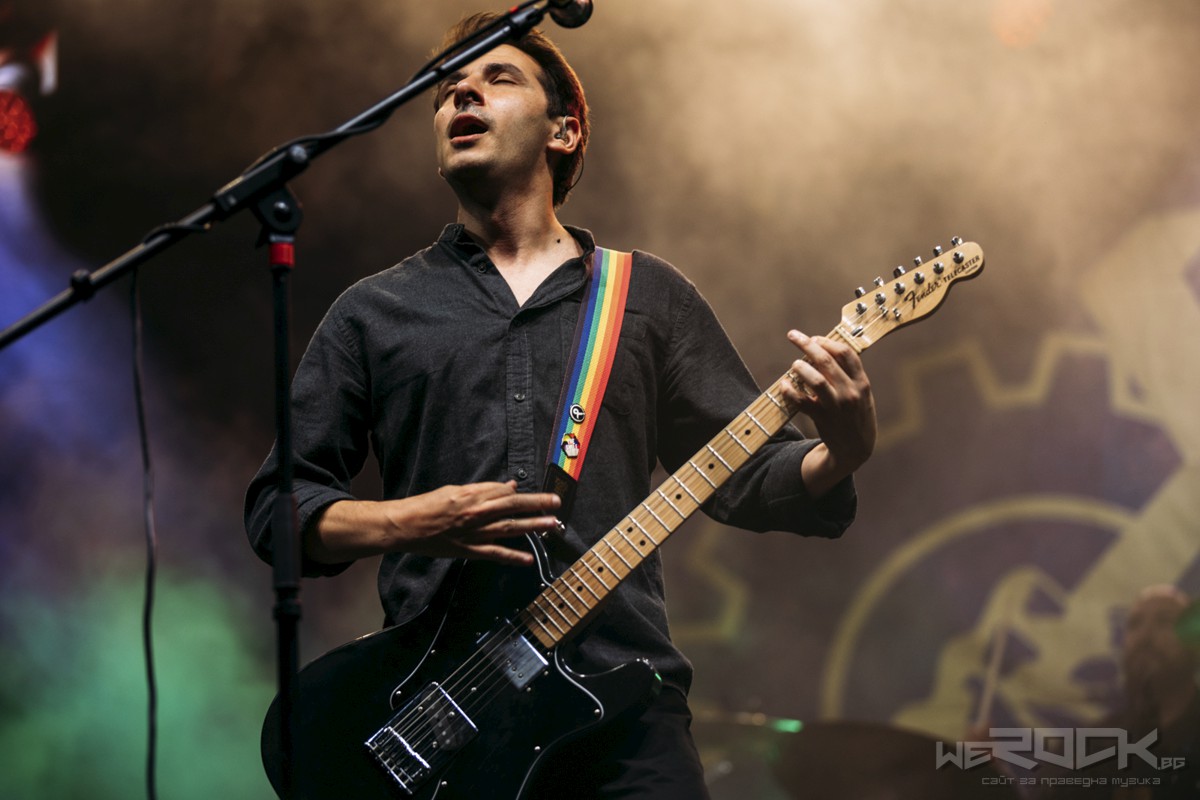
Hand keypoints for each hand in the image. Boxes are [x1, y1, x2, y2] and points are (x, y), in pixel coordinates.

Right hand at [388, 481, 560, 564]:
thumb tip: (508, 487)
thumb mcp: (454, 491)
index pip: (504, 492)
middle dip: (537, 504)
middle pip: (513, 506)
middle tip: (557, 502)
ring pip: (509, 528)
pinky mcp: (469, 550)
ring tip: (552, 524)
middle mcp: (477, 513)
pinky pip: (495, 553)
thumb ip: (482, 490)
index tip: (535, 494)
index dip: (520, 492)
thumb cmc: (427, 505)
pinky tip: (528, 559)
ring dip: (533, 526)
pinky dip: (512, 557)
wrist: (406, 526)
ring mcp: (474, 533)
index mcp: (473, 496)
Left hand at [782, 330, 876, 495]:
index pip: (846, 353)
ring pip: (815, 380)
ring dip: (800, 368)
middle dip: (807, 345)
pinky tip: (783, 385)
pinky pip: (802, 402)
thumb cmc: (856, 415)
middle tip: (793, 336)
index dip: (827, 342)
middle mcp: (850, 393)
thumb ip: (848, 375)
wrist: (856, 448)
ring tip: (794, 364)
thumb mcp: (862, 394)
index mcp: (862, 383)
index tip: (814, 338)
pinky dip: (789, 392)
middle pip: (827, 361)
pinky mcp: (822, 419)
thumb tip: (822, 352)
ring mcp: (836, 407)